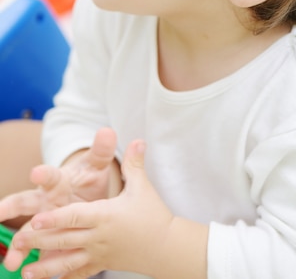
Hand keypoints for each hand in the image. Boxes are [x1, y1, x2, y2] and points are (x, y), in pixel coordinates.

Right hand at [0, 127, 119, 271]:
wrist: (87, 196)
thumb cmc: (88, 178)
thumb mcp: (95, 165)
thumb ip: (101, 150)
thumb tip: (108, 131)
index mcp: (57, 180)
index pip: (48, 175)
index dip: (43, 173)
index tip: (36, 171)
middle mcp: (44, 200)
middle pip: (24, 203)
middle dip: (10, 208)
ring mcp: (44, 222)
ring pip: (27, 233)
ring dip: (19, 246)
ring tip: (12, 262)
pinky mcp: (48, 241)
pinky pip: (39, 254)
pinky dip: (35, 267)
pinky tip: (28, 277)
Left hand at [10, 139, 176, 278]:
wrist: (167, 246)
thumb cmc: (154, 214)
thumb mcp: (142, 187)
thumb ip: (135, 164)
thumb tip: (139, 139)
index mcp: (105, 215)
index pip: (75, 217)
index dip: (55, 218)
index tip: (37, 219)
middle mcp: (99, 237)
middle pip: (65, 239)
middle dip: (41, 240)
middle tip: (20, 240)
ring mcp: (99, 253)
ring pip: (67, 261)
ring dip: (46, 267)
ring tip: (26, 271)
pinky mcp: (102, 265)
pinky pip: (79, 273)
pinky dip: (63, 278)